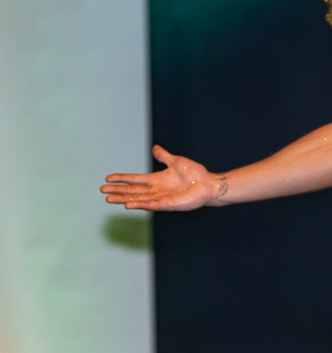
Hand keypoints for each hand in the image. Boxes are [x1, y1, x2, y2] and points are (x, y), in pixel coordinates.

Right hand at [101, 145, 221, 210]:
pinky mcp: (167, 205)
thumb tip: (155, 147)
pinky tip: (128, 205)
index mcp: (156, 179)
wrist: (208, 184)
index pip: (134, 179)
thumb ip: (164, 156)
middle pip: (132, 190)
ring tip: (109, 199)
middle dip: (117, 191)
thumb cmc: (194, 174)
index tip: (108, 178)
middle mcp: (155, 190)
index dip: (121, 179)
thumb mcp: (176, 161)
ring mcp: (160, 198)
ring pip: (137, 199)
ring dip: (124, 199)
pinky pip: (151, 205)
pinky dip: (139, 205)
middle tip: (102, 191)